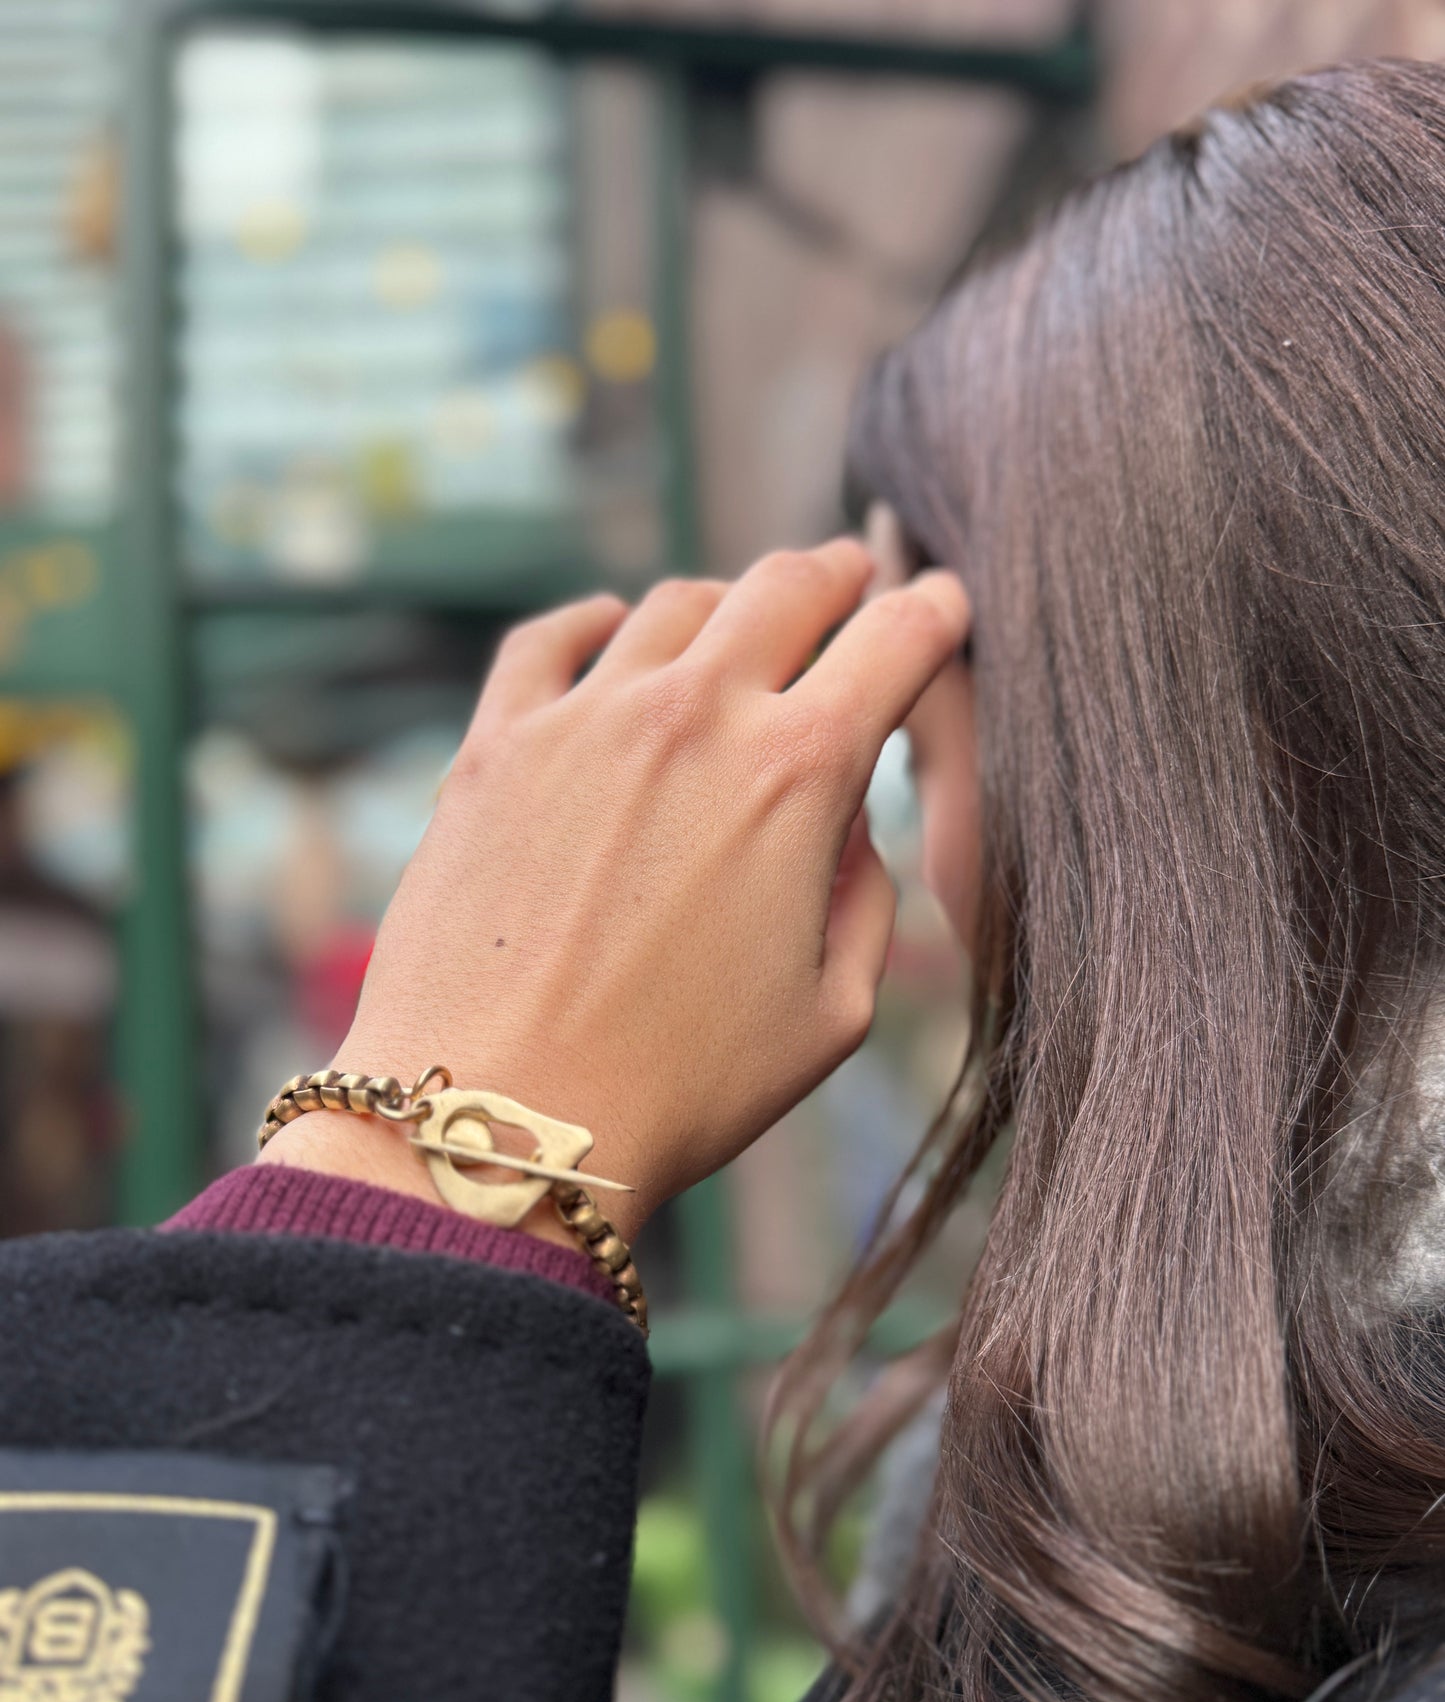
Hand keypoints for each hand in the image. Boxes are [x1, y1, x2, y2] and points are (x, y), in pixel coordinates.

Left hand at [260, 539, 969, 1243]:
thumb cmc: (680, 1087)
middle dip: (838, 573)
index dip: (934, 613)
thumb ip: (863, 896)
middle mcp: (695, 716)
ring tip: (737, 623)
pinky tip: (610, 629)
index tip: (941, 606)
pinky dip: (596, 619)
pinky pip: (551, 637)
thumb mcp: (832, 1013)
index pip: (895, 641)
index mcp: (798, 776)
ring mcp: (584, 719)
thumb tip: (844, 825)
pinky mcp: (495, 745)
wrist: (503, 1120)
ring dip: (727, 600)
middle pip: (787, 585)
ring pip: (675, 602)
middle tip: (852, 576)